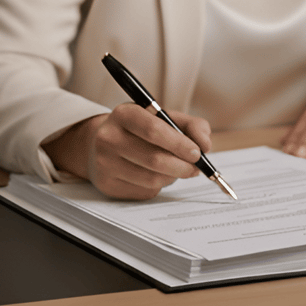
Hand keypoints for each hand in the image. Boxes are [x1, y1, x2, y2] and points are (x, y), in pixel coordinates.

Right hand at [47, 103, 212, 199]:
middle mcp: (109, 137)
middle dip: (182, 166)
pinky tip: (156, 175)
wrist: (100, 143)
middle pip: (154, 159)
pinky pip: (144, 192)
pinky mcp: (107, 185)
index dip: (179, 143)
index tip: (198, 152)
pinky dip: (158, 186)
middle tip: (196, 167)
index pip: (154, 130)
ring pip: (151, 179)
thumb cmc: (139, 129)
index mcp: (123, 113)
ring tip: (176, 169)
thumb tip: (205, 144)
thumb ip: (191, 125)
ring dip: (172, 177)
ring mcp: (105, 163)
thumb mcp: (163, 117)